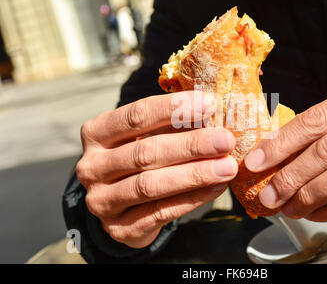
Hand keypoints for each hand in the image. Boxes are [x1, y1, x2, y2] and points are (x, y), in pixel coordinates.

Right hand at [76, 91, 237, 247]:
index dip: (174, 109)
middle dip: (191, 145)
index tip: (209, 104)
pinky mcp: (119, 228)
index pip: (136, 115)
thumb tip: (212, 110)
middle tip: (225, 140)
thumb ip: (170, 124)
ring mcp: (102, 201)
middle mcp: (92, 167)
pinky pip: (161, 212)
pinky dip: (193, 199)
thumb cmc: (138, 159)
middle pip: (145, 152)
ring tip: (227, 167)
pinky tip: (217, 187)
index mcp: (96, 134)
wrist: (120, 206)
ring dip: (195, 174)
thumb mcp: (145, 135)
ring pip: (151, 185)